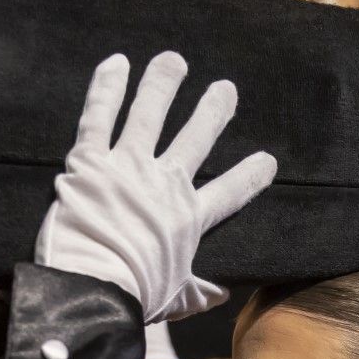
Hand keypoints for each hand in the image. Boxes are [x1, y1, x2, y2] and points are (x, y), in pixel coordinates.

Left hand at [35, 52, 277, 321]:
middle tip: (225, 89)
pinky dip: (108, 88)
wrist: (95, 286)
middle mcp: (165, 184)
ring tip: (173, 61)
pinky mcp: (90, 161)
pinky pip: (99, 116)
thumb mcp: (174, 298)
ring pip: (149, 115)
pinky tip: (118, 63)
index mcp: (189, 218)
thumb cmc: (136, 297)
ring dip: (163, 85)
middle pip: (195, 139)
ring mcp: (128, 167)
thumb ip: (197, 293)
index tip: (268, 160)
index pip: (230, 192)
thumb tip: (219, 297)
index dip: (251, 175)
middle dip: (213, 111)